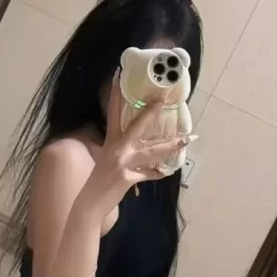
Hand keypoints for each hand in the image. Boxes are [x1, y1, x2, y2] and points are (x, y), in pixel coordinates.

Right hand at [78, 75, 187, 216]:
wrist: (90, 202)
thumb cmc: (99, 180)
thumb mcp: (107, 158)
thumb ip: (122, 149)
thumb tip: (139, 144)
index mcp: (111, 140)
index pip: (113, 111)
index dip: (115, 92)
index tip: (118, 74)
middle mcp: (116, 147)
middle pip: (137, 125)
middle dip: (151, 111)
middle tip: (164, 99)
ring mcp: (122, 162)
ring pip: (152, 150)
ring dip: (171, 145)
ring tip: (187, 139)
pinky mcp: (127, 177)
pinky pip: (149, 173)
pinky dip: (158, 173)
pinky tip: (166, 171)